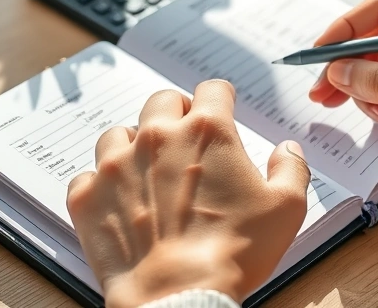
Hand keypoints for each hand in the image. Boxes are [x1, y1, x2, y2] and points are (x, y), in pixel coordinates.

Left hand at [66, 80, 310, 307]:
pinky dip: (102, 184)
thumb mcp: (286, 209)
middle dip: (177, 113)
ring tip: (148, 170)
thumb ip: (290, 168)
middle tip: (186, 141)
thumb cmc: (233, 253)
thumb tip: (287, 149)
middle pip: (162, 101)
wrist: (177, 294)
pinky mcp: (87, 194)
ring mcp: (116, 163)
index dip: (221, 99)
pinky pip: (88, 174)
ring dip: (135, 144)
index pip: (212, 89)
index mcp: (207, 131)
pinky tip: (118, 201)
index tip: (222, 109)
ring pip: (119, 133)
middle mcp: (158, 136)